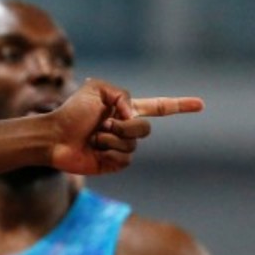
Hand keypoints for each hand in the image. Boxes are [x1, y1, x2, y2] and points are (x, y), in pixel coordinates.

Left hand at [49, 78, 203, 175]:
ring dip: (112, 138)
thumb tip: (134, 117)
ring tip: (93, 137)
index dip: (180, 106)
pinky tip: (94, 150)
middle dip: (125, 125)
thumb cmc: (71, 113)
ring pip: (134, 144)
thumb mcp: (97, 89)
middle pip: (145, 129)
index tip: (201, 105)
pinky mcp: (112, 164)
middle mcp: (125, 129)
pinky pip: (125, 159)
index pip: (159, 107)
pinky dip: (109, 152)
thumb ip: (123, 95)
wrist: (53, 137)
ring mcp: (119, 148)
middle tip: (102, 124)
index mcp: (125, 110)